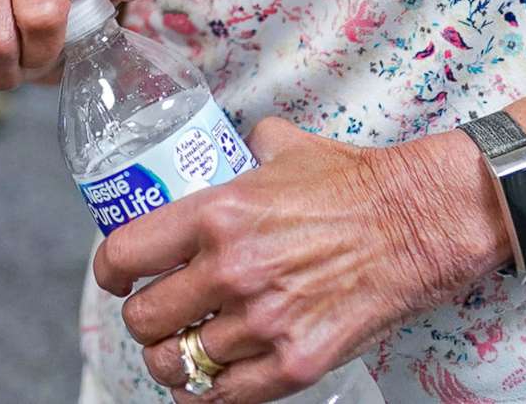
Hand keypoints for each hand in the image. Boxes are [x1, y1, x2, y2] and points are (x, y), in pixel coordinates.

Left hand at [103, 121, 472, 403]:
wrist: (415, 224)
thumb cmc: (352, 183)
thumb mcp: (282, 146)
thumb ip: (240, 150)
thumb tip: (220, 148)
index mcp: (216, 214)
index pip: (124, 254)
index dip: (110, 270)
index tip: (117, 275)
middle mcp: (231, 271)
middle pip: (143, 318)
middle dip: (142, 317)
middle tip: (156, 311)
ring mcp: (262, 323)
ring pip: (176, 364)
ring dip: (172, 358)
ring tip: (180, 347)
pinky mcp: (292, 364)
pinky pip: (223, 396)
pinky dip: (206, 392)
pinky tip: (207, 377)